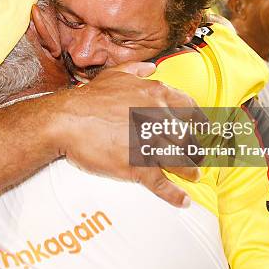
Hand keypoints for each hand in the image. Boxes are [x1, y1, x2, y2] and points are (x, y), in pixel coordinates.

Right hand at [52, 62, 201, 207]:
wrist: (67, 120)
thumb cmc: (89, 98)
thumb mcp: (114, 75)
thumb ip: (136, 69)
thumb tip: (151, 68)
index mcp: (155, 95)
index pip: (188, 107)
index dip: (198, 119)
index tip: (202, 127)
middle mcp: (158, 118)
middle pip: (187, 136)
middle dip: (194, 148)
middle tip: (197, 155)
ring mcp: (150, 143)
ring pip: (180, 160)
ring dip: (190, 170)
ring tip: (194, 176)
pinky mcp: (138, 165)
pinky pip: (161, 183)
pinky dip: (174, 194)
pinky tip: (183, 200)